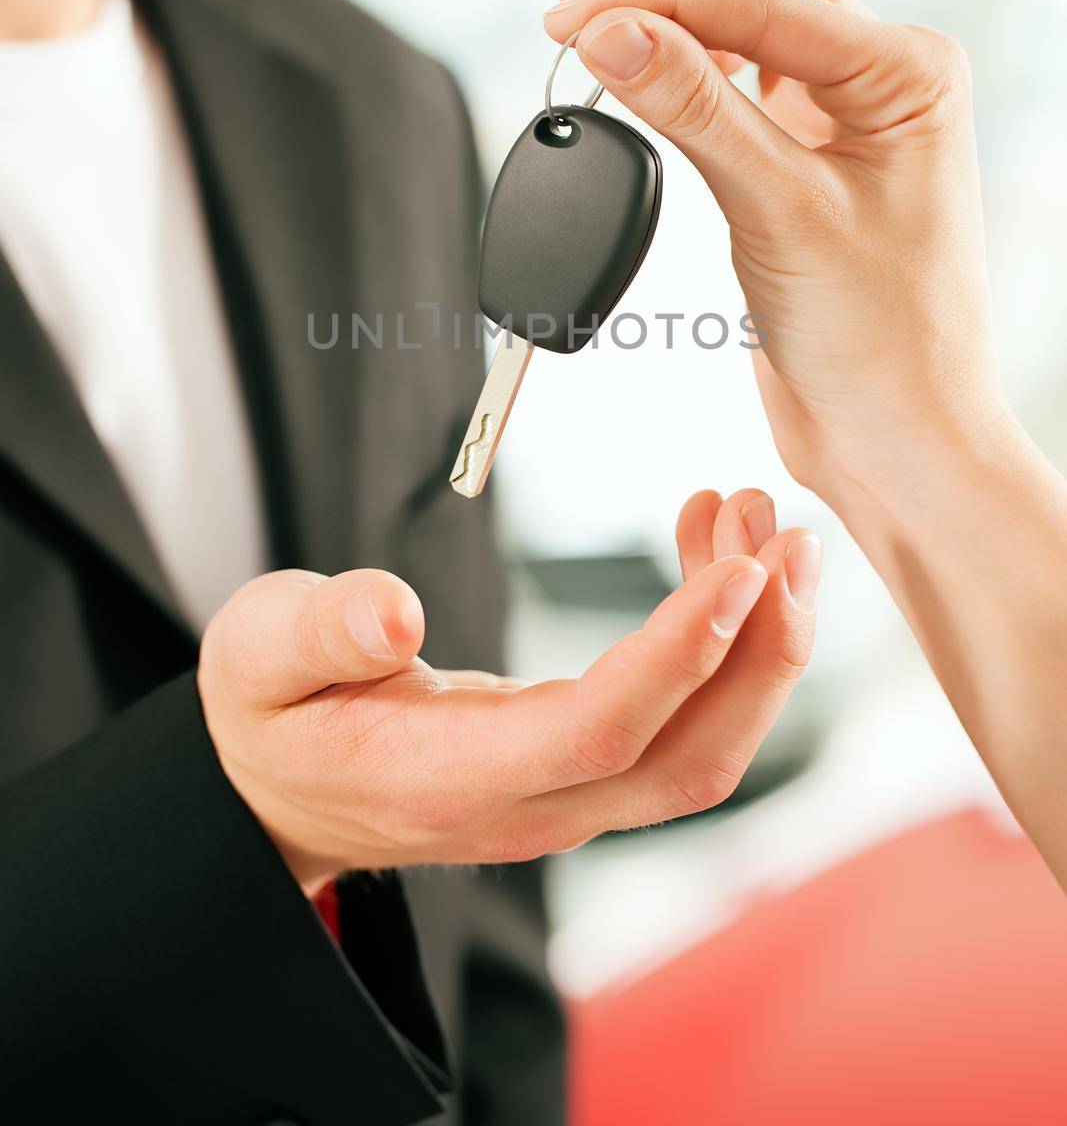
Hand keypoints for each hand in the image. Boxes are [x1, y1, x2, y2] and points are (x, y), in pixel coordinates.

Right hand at [198, 488, 818, 893]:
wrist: (285, 792)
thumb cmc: (274, 717)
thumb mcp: (257, 658)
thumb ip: (318, 631)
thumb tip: (393, 611)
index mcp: (448, 778)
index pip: (598, 732)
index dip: (678, 657)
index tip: (738, 568)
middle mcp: (530, 805)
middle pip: (688, 759)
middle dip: (759, 650)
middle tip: (784, 531)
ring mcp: (567, 797)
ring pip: (702, 747)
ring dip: (756, 642)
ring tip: (762, 523)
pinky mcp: (585, 768)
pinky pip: (678, 720)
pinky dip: (717, 641)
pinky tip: (711, 552)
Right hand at [543, 0, 1011, 507]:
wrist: (896, 438)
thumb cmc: (882, 344)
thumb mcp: (779, 214)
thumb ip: (693, 109)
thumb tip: (611, 29)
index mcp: (907, 70)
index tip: (569, 23)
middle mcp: (881, 70)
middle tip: (578, 3)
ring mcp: (843, 105)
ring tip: (602, 21)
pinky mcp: (801, 145)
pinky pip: (740, 62)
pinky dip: (686, 48)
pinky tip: (643, 65)